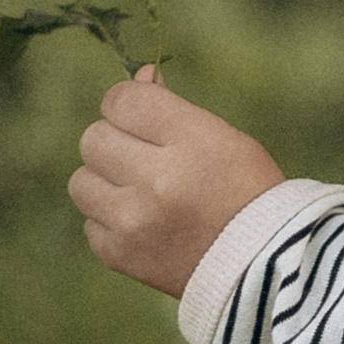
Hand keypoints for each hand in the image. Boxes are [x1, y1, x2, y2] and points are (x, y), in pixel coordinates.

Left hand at [71, 69, 284, 296]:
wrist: (262, 264)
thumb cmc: (249, 191)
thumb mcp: (223, 137)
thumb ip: (172, 109)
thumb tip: (137, 79)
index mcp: (189, 142)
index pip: (122, 100)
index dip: (127, 101)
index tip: (141, 113)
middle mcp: (155, 180)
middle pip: (94, 138)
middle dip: (115, 140)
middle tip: (144, 154)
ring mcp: (132, 221)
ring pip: (81, 181)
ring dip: (105, 180)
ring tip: (139, 190)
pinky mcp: (119, 255)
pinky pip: (90, 222)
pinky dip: (110, 219)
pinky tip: (142, 221)